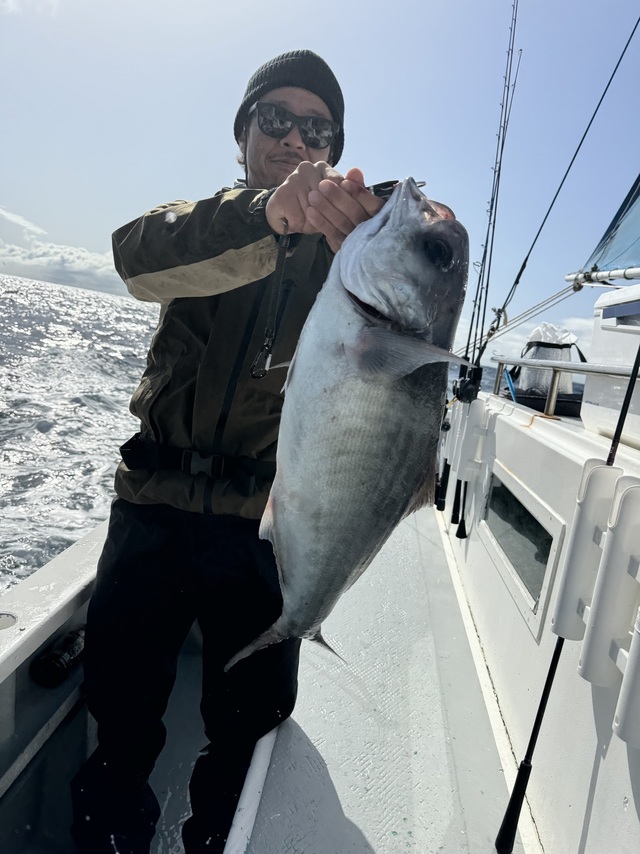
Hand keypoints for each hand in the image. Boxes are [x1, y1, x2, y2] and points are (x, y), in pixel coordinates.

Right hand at [266, 164, 383, 253]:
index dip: (345, 204)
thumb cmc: (311, 210)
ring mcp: (294, 179)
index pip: (341, 185)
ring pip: (314, 210)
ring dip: (314, 222)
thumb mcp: (333, 203)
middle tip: (327, 222)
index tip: (346, 216)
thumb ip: (349, 191)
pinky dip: (300, 225)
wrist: (281, 216)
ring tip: (309, 221)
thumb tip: (357, 172)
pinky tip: (295, 222)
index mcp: (324, 168)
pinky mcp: (282, 194)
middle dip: (330, 215)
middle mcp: (308, 168)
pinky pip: (300, 218)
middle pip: (328, 198)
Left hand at [307, 167, 383, 252]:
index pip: (373, 206)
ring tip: (313, 195)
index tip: (344, 182)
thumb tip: (354, 170)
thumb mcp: (362, 201)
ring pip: (342, 224)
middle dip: (338, 198)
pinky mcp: (345, 250)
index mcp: (381, 217)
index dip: (359, 194)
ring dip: (326, 208)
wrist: (356, 245)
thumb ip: (358, 186)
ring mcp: (358, 242)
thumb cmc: (361, 215)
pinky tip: (310, 212)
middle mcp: (372, 231)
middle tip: (322, 185)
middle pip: (356, 214)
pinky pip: (332, 235)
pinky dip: (321, 223)